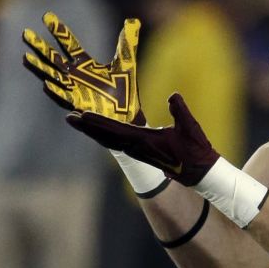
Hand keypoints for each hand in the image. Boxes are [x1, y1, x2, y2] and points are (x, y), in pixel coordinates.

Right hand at [22, 12, 143, 123]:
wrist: (128, 115)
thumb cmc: (125, 90)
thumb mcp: (126, 62)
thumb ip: (127, 43)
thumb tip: (133, 20)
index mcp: (85, 64)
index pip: (69, 43)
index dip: (58, 30)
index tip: (46, 16)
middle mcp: (75, 75)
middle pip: (53, 58)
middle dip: (40, 46)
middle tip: (25, 32)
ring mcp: (74, 90)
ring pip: (52, 76)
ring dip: (39, 68)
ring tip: (26, 57)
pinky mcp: (79, 105)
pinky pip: (65, 98)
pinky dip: (56, 91)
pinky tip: (46, 84)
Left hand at [65, 93, 219, 185]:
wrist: (200, 172)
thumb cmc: (196, 150)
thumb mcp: (190, 128)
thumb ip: (180, 111)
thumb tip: (173, 96)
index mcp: (145, 141)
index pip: (117, 130)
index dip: (98, 123)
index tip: (82, 116)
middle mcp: (137, 147)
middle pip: (106, 136)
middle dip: (87, 127)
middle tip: (68, 118)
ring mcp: (138, 150)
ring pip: (109, 140)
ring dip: (93, 130)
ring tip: (77, 121)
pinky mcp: (141, 151)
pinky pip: (117, 141)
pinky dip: (104, 134)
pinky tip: (98, 130)